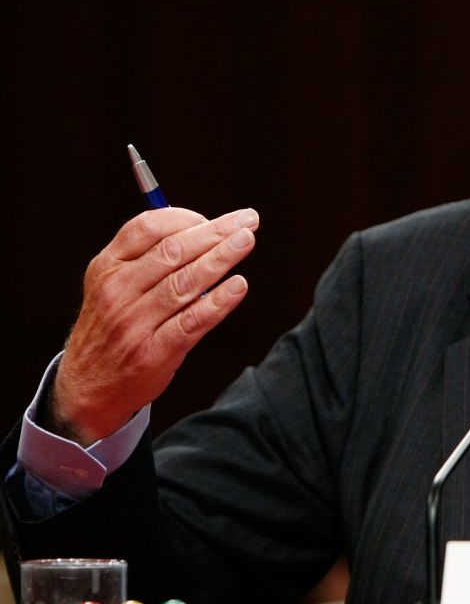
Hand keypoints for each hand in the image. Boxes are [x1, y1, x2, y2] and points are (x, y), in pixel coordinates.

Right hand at [47, 207, 259, 445]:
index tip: (215, 219)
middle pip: (173, 251)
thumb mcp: (111, 286)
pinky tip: (239, 286)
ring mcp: (135, 323)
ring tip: (247, 241)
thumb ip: (147, 258)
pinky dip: (218, 302)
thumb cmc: (114, 326)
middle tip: (248, 220)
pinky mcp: (155, 352)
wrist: (87, 386)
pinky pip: (193, 321)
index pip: (146, 228)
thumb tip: (202, 229)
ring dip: (221, 258)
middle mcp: (118, 291)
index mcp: (107, 268)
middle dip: (215, 232)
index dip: (185, 217)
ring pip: (185, 282)